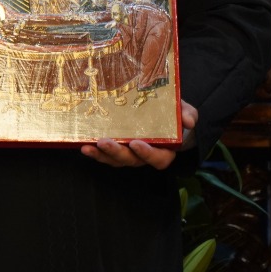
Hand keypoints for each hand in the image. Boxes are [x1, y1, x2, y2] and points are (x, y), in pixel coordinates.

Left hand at [80, 100, 197, 169]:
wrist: (161, 113)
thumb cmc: (173, 115)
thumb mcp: (184, 111)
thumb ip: (187, 114)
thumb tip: (188, 121)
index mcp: (165, 150)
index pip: (158, 159)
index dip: (147, 154)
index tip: (136, 144)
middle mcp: (145, 155)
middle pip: (132, 160)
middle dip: (117, 153)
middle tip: (104, 142)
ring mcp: (129, 153)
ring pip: (115, 160)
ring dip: (101, 155)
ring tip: (88, 147)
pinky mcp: (116, 147)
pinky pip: (105, 154)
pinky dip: (94, 152)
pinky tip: (82, 145)